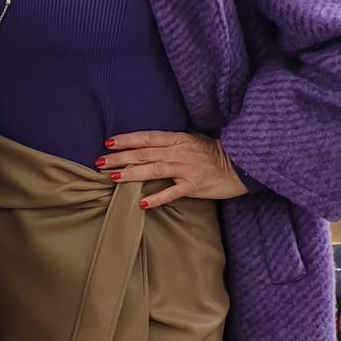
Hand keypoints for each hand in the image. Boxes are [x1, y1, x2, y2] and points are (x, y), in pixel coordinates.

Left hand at [98, 130, 247, 210]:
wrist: (241, 165)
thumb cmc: (214, 154)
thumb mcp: (191, 143)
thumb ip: (170, 146)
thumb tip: (147, 150)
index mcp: (178, 139)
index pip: (147, 137)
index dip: (127, 139)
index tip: (108, 143)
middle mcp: (179, 152)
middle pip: (144, 153)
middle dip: (120, 157)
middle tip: (99, 161)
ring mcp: (186, 169)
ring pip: (153, 169)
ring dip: (131, 174)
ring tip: (112, 177)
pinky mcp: (194, 185)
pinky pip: (172, 192)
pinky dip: (157, 197)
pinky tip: (141, 203)